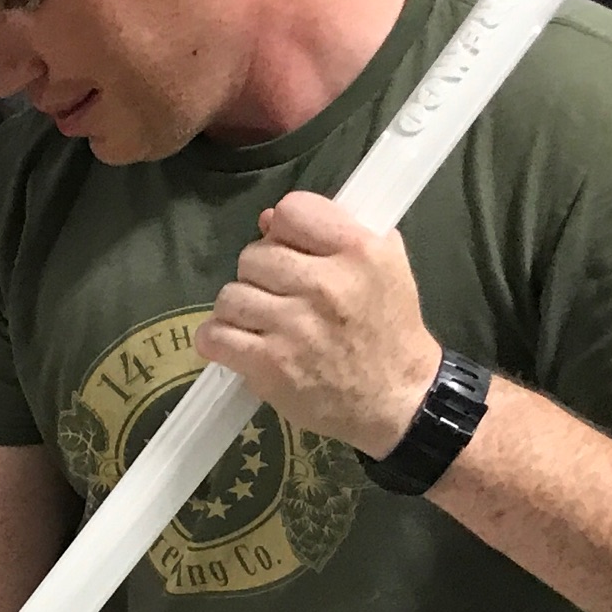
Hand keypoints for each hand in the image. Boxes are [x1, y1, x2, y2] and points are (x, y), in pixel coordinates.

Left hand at [193, 191, 444, 459]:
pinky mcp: (270, 364)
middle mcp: (324, 284)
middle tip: (279, 297)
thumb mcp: (385, 266)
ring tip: (261, 323)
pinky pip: (215, 336)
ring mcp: (294, 326)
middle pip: (253, 255)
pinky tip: (237, 344)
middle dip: (260, 274)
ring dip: (240, 309)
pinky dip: (218, 339)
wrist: (397, 399)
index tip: (291, 252)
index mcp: (358, 251)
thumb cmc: (390, 329)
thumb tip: (268, 220)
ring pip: (230, 295)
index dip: (283, 230)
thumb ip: (334, 232)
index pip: (291, 211)